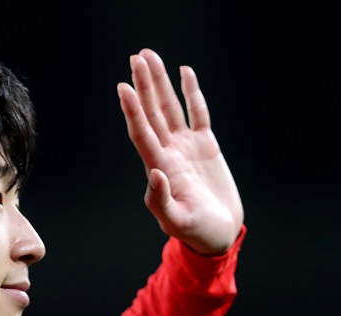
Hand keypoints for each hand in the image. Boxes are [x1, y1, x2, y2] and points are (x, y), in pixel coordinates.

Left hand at [117, 49, 243, 254]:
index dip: (132, 110)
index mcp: (159, 168)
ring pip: (171, 107)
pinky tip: (185, 72)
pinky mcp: (205, 146)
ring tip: (150, 56)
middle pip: (153, 112)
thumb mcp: (177, 221)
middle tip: (136, 57)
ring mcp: (185, 147)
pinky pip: (197, 113)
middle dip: (144, 85)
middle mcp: (168, 152)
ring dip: (160, 83)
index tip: (123, 87)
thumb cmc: (196, 233)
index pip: (142, 133)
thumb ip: (161, 201)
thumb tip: (155, 174)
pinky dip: (191, 92)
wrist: (218, 234)